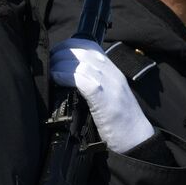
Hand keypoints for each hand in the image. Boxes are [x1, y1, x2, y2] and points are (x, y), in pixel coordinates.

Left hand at [50, 38, 153, 152]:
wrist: (137, 139)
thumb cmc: (120, 122)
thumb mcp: (108, 96)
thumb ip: (93, 84)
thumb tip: (66, 79)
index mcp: (113, 71)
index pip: (89, 46)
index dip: (69, 47)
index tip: (55, 56)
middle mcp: (112, 73)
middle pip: (82, 50)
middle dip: (60, 54)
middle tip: (48, 64)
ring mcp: (110, 84)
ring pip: (80, 62)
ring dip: (60, 64)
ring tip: (50, 72)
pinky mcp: (104, 97)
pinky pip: (81, 78)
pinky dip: (65, 75)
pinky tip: (56, 79)